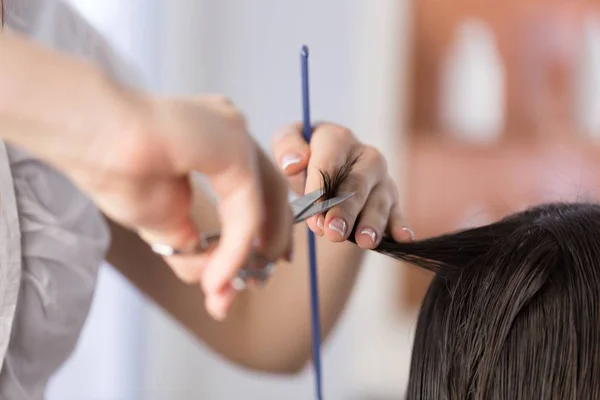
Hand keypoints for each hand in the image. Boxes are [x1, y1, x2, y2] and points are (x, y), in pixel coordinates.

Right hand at [67, 93, 292, 318]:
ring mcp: (235, 135)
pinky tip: (217, 278)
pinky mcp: (233, 148)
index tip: (261, 264)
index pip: (256, 187)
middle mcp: (232, 133)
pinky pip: (247, 210)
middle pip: (270, 194)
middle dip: (267, 244)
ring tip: (228, 292)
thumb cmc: (114, 168)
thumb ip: (194, 249)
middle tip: (258, 281)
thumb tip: (218, 281)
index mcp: (216, 142)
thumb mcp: (163, 224)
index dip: (265, 228)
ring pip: (264, 204)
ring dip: (250, 255)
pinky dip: (235, 250)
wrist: (88, 140)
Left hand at [272, 123, 412, 246]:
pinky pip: (397, 213)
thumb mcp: (287, 141)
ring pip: (379, 202)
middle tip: (334, 233)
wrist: (326, 164)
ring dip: (372, 223)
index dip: (319, 190)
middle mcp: (365, 157)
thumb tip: (294, 163)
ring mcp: (381, 179)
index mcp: (338, 139)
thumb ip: (286, 147)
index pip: (329, 163)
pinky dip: (400, 226)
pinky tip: (403, 239)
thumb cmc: (304, 156)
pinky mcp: (391, 199)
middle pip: (356, 185)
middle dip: (345, 211)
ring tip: (364, 242)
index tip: (312, 216)